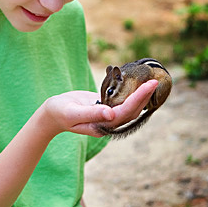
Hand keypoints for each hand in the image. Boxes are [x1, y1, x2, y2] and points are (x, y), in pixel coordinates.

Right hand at [43, 80, 157, 137]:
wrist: (52, 114)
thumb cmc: (60, 112)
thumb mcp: (73, 113)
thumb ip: (92, 114)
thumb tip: (112, 114)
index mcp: (102, 126)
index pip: (125, 112)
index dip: (138, 99)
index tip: (149, 86)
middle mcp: (108, 123)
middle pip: (132, 110)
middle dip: (144, 96)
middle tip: (155, 80)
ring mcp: (107, 116)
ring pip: (129, 107)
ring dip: (141, 95)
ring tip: (151, 82)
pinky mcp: (105, 107)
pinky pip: (122, 101)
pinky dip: (131, 93)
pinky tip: (137, 84)